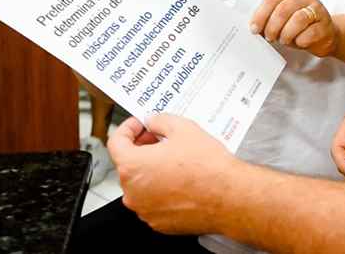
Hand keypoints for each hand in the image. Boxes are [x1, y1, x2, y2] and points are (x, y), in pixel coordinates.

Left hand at [107, 115, 239, 234]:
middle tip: (160, 138)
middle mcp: (133, 192)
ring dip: (152, 170)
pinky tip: (181, 179)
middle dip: (142, 148)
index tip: (139, 125)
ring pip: (141, 184)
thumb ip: (159, 121)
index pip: (116, 142)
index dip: (128, 128)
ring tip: (176, 160)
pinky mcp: (159, 223)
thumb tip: (153, 122)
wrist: (228, 197)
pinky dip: (162, 189)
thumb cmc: (208, 168)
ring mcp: (145, 210)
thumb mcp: (183, 128)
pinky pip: (154, 201)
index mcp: (132, 167)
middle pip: (128, 164)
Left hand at [249, 0, 336, 56]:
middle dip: (272, 26)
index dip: (261, 15)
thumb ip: (270, 19)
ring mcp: (317, 11)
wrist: (326, 36)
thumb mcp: (284, 20)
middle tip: (270, 37)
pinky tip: (298, 42)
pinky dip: (300, 40)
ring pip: (298, 19)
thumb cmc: (301, 28)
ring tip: (284, 40)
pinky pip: (310, 33)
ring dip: (286, 34)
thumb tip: (254, 28)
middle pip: (283, 9)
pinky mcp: (325, 26)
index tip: (254, 28)